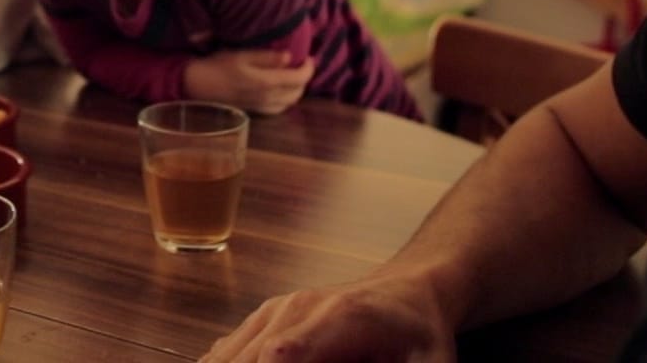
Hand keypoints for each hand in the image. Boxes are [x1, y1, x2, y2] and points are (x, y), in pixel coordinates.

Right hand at [184, 50, 314, 114]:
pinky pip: (279, 108)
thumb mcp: (241, 56)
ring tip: (293, 75)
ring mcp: (262, 106)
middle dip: (305, 78)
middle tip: (303, 64)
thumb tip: (290, 57)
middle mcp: (268, 98)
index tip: (309, 56)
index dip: (309, 67)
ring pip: (290, 102)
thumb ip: (266, 57)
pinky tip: (280, 90)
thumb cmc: (218, 66)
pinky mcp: (255, 111)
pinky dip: (286, 99)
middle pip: (298, 91)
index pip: (300, 78)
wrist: (198, 85)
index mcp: (267, 82)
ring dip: (297, 89)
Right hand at [200, 271, 455, 362]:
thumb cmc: (419, 337)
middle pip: (247, 358)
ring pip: (227, 355)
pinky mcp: (264, 319)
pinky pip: (226, 352)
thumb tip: (302, 362)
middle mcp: (297, 308)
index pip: (283, 354)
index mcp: (340, 318)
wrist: (408, 291)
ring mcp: (275, 310)